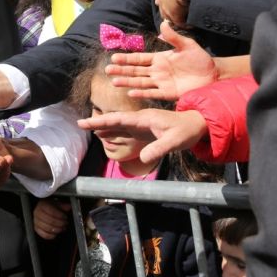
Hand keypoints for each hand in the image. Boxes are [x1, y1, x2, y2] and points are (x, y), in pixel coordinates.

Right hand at [33, 199, 70, 239]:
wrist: (44, 211)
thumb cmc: (51, 207)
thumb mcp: (57, 204)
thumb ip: (63, 205)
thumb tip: (68, 207)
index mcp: (42, 205)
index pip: (51, 211)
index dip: (60, 215)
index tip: (65, 217)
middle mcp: (37, 213)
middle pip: (50, 221)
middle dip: (60, 223)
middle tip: (65, 223)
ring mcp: (35, 221)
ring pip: (47, 228)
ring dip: (57, 229)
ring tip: (63, 228)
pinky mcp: (36, 229)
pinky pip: (44, 235)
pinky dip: (52, 235)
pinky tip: (56, 233)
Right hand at [78, 108, 206, 163]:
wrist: (196, 124)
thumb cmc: (186, 131)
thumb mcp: (175, 141)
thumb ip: (159, 149)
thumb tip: (143, 158)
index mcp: (144, 118)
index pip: (119, 119)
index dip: (102, 121)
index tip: (87, 122)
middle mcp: (139, 119)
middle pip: (114, 120)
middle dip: (97, 122)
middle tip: (80, 124)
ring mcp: (141, 125)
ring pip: (118, 125)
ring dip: (103, 126)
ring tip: (87, 127)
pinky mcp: (143, 131)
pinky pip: (124, 130)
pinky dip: (112, 131)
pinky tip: (104, 134)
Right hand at [106, 21, 216, 99]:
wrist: (213, 74)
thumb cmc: (200, 59)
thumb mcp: (187, 45)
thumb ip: (174, 37)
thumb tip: (163, 24)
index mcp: (160, 59)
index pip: (139, 59)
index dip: (127, 59)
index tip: (114, 58)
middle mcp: (157, 71)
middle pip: (136, 71)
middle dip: (122, 71)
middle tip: (108, 70)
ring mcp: (161, 83)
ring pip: (140, 82)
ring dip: (128, 82)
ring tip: (115, 82)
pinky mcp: (168, 93)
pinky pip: (153, 93)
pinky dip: (142, 93)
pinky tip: (131, 93)